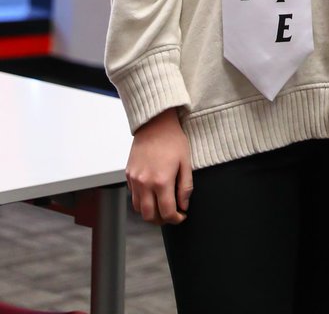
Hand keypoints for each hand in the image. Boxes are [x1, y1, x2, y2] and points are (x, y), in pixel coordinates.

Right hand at [126, 108, 192, 225]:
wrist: (155, 123)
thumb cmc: (173, 140)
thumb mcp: (186, 162)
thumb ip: (185, 187)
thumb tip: (184, 206)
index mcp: (161, 181)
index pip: (167, 212)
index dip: (176, 219)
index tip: (181, 216)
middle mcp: (145, 183)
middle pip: (149, 216)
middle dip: (161, 220)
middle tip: (171, 214)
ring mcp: (134, 179)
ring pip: (138, 208)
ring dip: (149, 212)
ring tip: (161, 206)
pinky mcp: (128, 174)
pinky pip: (132, 195)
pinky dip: (141, 200)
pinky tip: (151, 193)